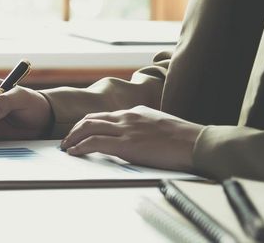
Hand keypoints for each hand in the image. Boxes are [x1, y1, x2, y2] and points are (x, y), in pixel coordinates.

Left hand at [60, 105, 204, 170]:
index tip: (80, 132)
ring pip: (88, 128)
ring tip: (65, 146)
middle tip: (66, 139)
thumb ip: (145, 129)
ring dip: (72, 137)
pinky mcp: (127, 144)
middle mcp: (128, 117)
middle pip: (91, 118)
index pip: (104, 116)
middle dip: (75, 129)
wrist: (198, 143)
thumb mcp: (162, 126)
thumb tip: (137, 140)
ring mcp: (126, 129)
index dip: (89, 124)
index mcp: (136, 112)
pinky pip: (95, 143)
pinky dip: (80, 147)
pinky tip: (74, 152)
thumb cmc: (186, 139)